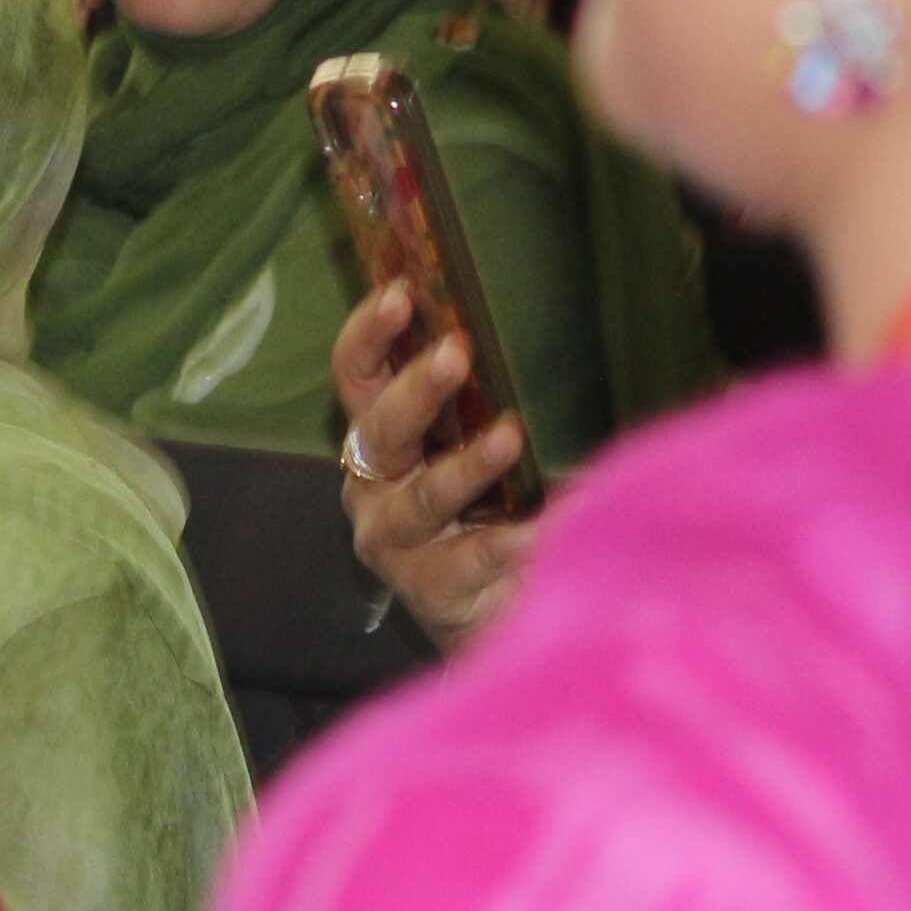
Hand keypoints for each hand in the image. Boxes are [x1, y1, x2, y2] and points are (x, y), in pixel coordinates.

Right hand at [334, 283, 537, 651]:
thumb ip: (482, 401)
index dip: (371, 333)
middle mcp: (373, 487)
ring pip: (424, 496)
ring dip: (468, 463)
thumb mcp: (478, 450)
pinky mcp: (430, 590)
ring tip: (510, 435)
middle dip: (416, 389)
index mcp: (380, 440)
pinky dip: (515, 539)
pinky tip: (553, 520)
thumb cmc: (485, 511)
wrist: (493, 617)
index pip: (357, 376)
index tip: (401, 293)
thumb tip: (520, 322)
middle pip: (382, 430)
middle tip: (455, 353)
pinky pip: (473, 558)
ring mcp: (395, 543)